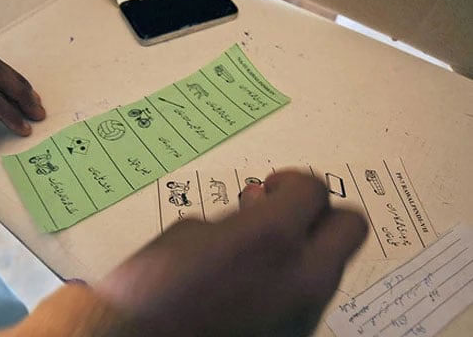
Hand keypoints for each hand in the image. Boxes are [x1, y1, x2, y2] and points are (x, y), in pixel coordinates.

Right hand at [97, 171, 366, 335]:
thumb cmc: (152, 288)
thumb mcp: (188, 233)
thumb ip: (237, 217)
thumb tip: (258, 209)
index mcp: (272, 237)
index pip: (314, 190)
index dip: (290, 182)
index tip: (268, 188)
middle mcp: (302, 277)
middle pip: (351, 227)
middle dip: (319, 214)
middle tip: (282, 214)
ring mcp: (303, 313)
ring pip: (332, 265)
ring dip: (307, 249)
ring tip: (260, 251)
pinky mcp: (295, 336)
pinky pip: (310, 295)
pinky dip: (293, 280)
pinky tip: (253, 282)